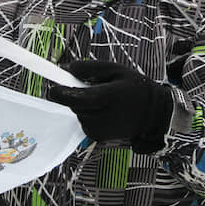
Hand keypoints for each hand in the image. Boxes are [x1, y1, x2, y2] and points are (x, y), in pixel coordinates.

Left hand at [48, 60, 173, 153]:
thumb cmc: (134, 88)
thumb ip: (90, 68)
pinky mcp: (97, 138)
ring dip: (82, 105)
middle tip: (89, 86)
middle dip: (74, 94)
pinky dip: (88, 114)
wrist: (153, 115)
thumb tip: (67, 68)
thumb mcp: (115, 69)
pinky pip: (83, 121)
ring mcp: (100, 130)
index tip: (52, 88)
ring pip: (78, 112)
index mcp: (109, 97)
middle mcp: (103, 117)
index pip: (78, 98)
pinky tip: (104, 111)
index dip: (62, 93)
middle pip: (74, 104)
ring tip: (102, 99)